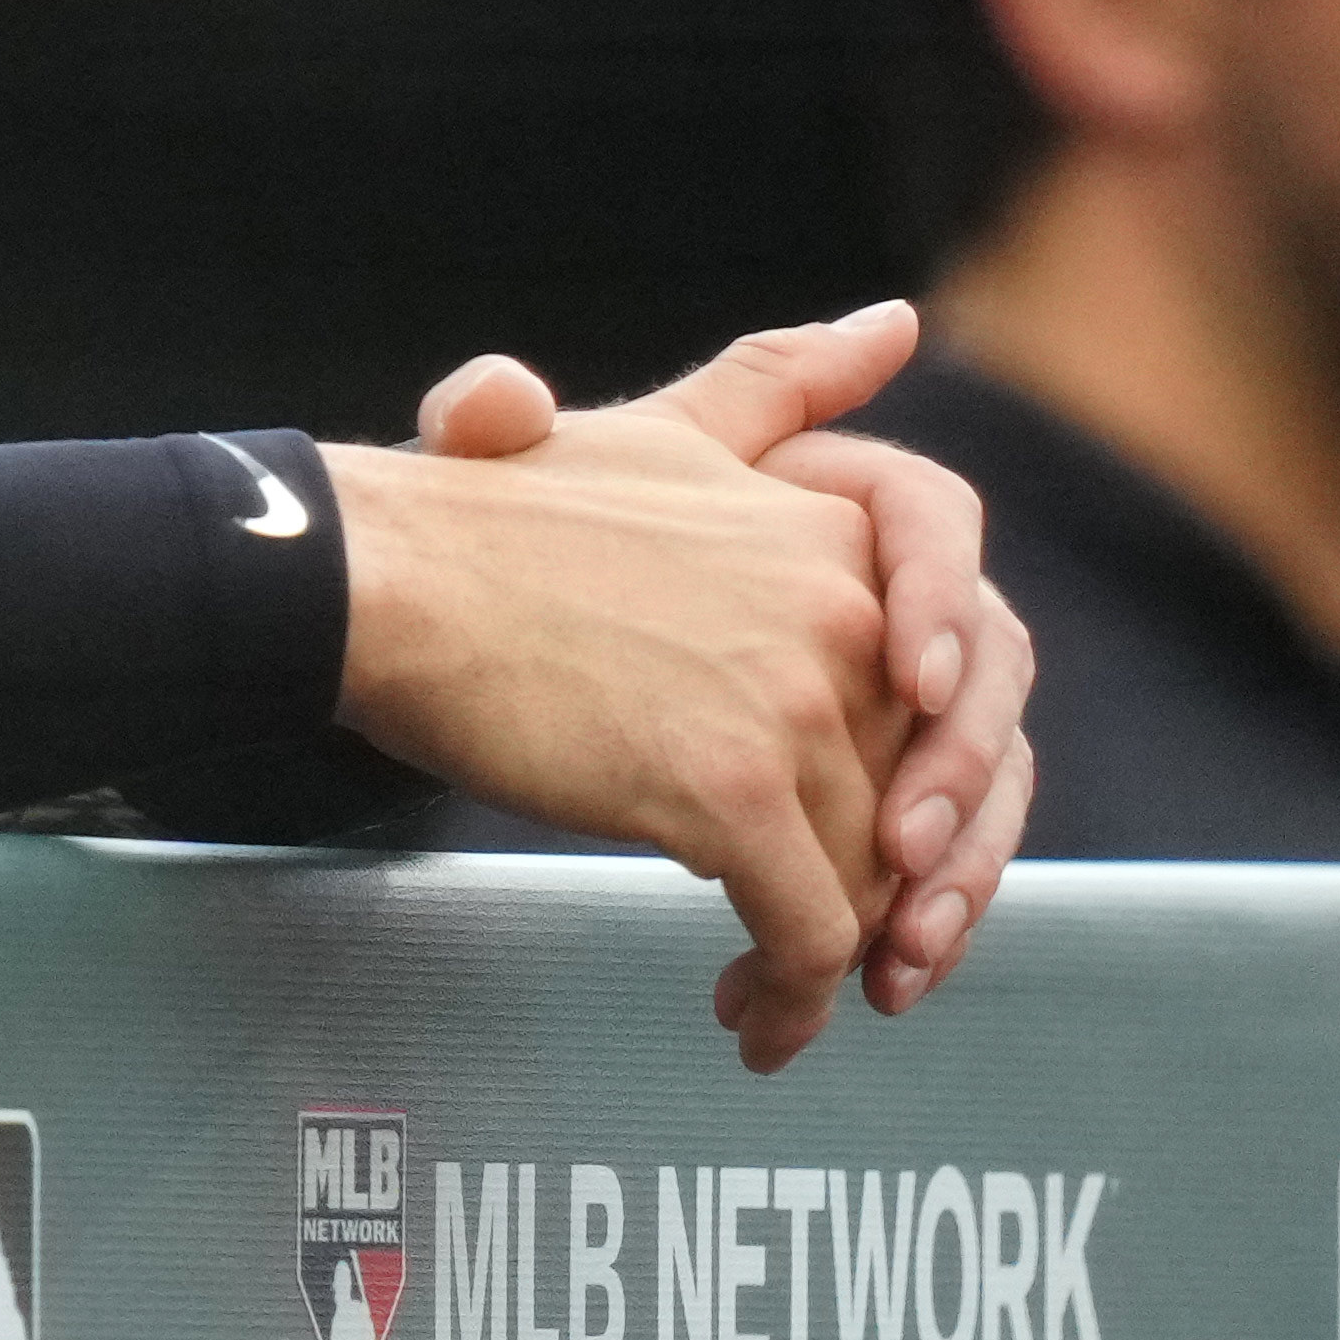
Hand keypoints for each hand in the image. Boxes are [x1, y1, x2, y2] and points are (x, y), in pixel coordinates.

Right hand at [331, 308, 938, 1071]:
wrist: (377, 578)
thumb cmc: (484, 516)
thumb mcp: (653, 430)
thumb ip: (782, 388)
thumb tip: (896, 321)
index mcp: (830, 530)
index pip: (962, 674)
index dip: (946, 772)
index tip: (902, 833)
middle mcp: (838, 611)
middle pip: (919, 789)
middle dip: (901, 888)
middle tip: (860, 955)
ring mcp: (791, 702)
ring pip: (870, 874)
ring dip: (839, 959)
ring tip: (774, 999)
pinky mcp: (731, 792)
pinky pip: (813, 931)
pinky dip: (794, 996)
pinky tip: (748, 1018)